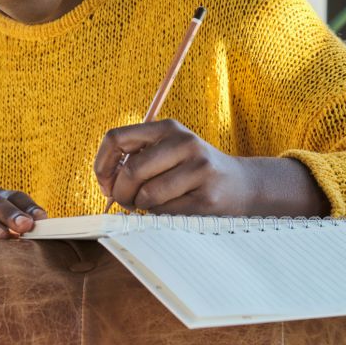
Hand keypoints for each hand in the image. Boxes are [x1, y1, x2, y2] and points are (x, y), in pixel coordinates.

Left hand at [94, 119, 328, 216]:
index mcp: (167, 128)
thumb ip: (136, 159)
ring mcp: (199, 169)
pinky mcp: (207, 197)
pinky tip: (173, 209)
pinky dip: (160, 216)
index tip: (106, 183)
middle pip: (131, 171)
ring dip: (142, 207)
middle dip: (121, 194)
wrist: (242, 185)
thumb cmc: (192, 171)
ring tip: (152, 204)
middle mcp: (184, 143)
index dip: (102, 165)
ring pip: (147, 195)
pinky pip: (166, 212)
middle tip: (126, 202)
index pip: (116, 138)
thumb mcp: (168, 151)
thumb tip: (106, 183)